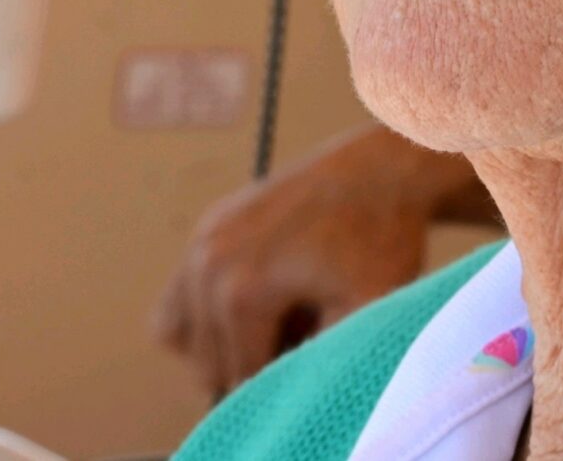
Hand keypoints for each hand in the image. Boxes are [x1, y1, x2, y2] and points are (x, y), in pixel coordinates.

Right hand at [151, 124, 475, 395]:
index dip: (286, 376)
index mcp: (241, 292)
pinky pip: (180, 296)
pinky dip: (207, 311)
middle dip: (259, 358)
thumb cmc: (380, 242)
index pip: (242, 380)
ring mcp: (201, 240)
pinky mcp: (206, 224)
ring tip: (283, 314)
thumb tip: (284, 393)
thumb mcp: (366, 311)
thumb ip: (320, 362)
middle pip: (211, 362)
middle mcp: (207, 265)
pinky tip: (257, 296)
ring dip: (226, 340)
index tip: (321, 342)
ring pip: (184, 335)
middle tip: (310, 324)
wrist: (383, 169)